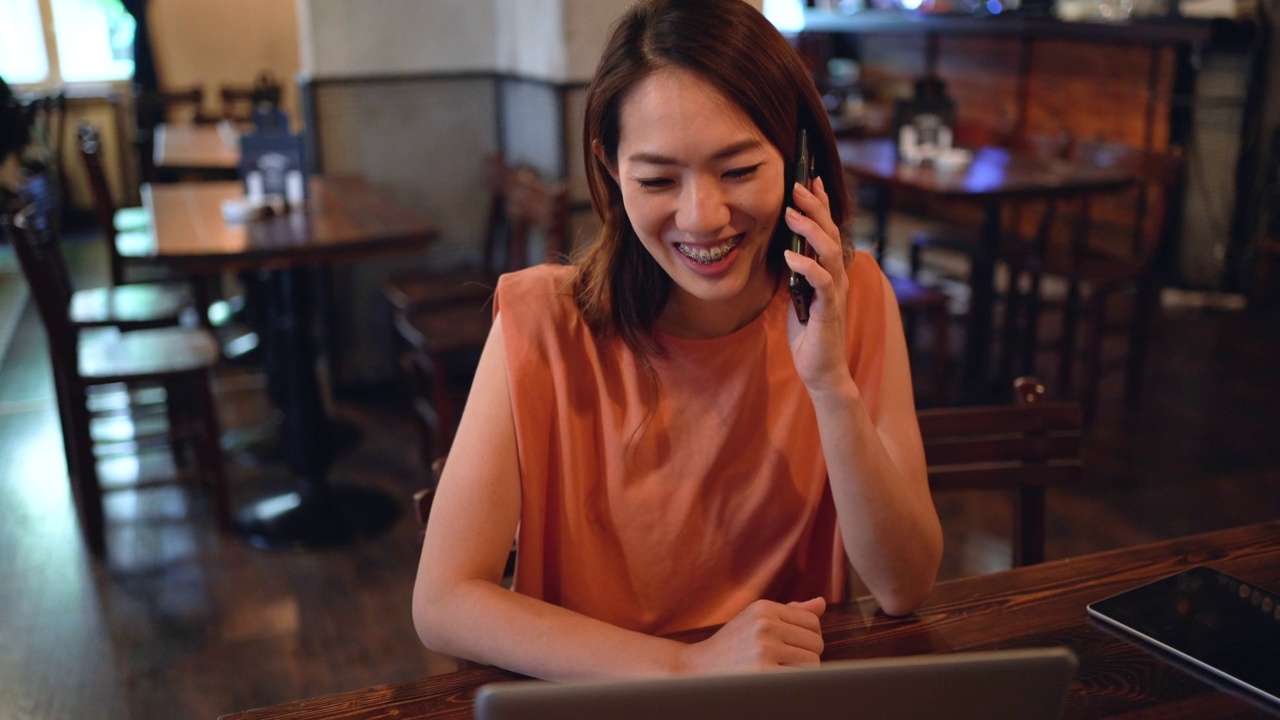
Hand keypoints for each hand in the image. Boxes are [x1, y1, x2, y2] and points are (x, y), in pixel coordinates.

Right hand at [677, 597, 825, 672]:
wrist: (696, 670)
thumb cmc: (731, 646)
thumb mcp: (755, 620)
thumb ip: (789, 613)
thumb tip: (821, 603)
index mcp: (764, 608)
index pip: (812, 621)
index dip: (807, 638)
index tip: (792, 647)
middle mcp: (765, 625)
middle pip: (816, 642)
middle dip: (806, 655)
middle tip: (784, 663)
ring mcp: (764, 649)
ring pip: (813, 662)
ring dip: (802, 672)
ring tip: (780, 672)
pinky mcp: (764, 673)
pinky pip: (803, 678)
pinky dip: (797, 683)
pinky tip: (778, 683)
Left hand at [783, 177, 849, 394]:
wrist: (820, 370)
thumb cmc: (809, 334)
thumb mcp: (798, 294)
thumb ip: (796, 272)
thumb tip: (784, 247)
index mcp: (831, 271)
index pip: (828, 230)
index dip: (821, 204)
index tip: (810, 177)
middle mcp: (839, 277)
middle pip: (831, 233)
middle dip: (816, 207)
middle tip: (799, 184)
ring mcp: (836, 292)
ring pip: (831, 251)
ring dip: (811, 229)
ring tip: (792, 212)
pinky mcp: (830, 310)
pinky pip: (822, 282)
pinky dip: (807, 265)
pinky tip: (790, 255)